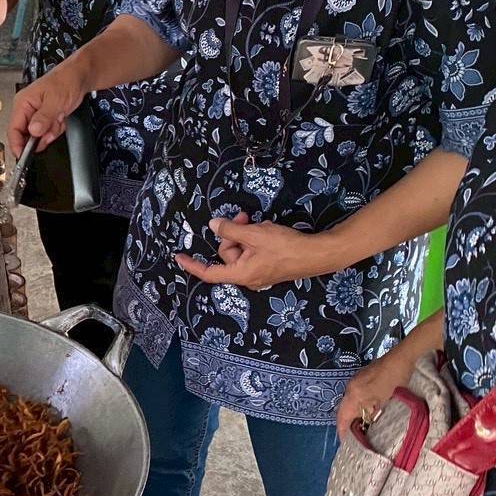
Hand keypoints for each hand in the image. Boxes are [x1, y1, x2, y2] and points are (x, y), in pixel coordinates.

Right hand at [9, 64, 88, 154]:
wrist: (80, 76)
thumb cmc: (66, 81)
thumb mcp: (55, 101)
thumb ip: (43, 117)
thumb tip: (33, 132)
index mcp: (22, 103)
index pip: (13, 129)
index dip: (17, 145)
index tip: (23, 157)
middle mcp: (26, 110)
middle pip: (25, 135)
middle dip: (41, 136)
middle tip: (53, 127)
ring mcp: (36, 114)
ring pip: (38, 136)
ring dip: (51, 131)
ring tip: (59, 117)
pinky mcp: (45, 117)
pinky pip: (47, 132)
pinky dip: (56, 129)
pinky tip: (61, 118)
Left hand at [174, 215, 341, 290]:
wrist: (317, 254)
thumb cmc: (285, 247)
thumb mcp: (254, 234)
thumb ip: (231, 229)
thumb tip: (213, 226)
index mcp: (241, 273)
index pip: (209, 272)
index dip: (192, 265)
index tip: (178, 257)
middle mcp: (248, 277)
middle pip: (227, 253)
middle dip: (234, 234)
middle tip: (244, 218)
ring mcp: (259, 272)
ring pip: (242, 249)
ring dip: (248, 233)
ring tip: (263, 225)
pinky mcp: (269, 266)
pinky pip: (254, 250)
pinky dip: (257, 238)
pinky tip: (269, 230)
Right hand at [335, 344, 420, 441]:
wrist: (401, 358)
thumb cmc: (395, 381)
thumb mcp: (384, 401)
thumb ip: (371, 413)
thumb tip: (364, 424)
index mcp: (354, 394)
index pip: (342, 416)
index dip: (342, 430)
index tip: (345, 443)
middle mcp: (351, 387)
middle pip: (343, 410)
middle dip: (346, 424)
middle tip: (353, 438)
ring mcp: (356, 381)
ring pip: (349, 403)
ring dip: (353, 415)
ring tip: (361, 428)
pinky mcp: (362, 378)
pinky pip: (355, 396)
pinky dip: (358, 406)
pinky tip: (367, 412)